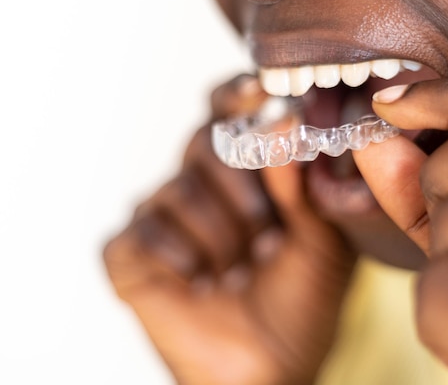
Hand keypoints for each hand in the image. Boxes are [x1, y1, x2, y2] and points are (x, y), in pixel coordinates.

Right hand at [103, 75, 355, 384]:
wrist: (271, 363)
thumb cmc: (299, 295)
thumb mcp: (319, 238)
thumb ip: (300, 182)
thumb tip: (283, 119)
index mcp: (240, 169)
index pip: (225, 110)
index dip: (237, 95)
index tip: (259, 90)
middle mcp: (194, 182)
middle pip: (202, 144)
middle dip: (244, 195)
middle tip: (269, 240)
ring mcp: (158, 216)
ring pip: (178, 192)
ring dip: (221, 239)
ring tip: (241, 273)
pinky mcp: (127, 253)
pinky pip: (143, 235)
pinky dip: (181, 258)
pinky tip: (202, 282)